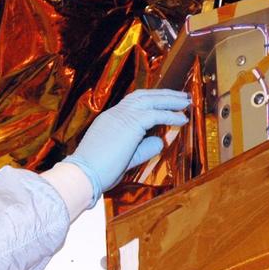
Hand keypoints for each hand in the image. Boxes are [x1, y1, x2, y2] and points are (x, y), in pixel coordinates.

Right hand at [64, 89, 191, 204]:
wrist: (83, 174)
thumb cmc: (98, 172)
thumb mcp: (124, 158)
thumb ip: (142, 148)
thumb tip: (160, 141)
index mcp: (109, 119)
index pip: (133, 104)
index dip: (151, 102)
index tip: (164, 104)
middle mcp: (115, 114)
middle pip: (143, 95)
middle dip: (164, 95)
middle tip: (181, 96)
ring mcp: (122, 116)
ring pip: (151, 100)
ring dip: (170, 99)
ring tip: (185, 102)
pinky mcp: (130, 123)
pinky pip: (156, 114)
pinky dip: (171, 115)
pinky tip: (182, 119)